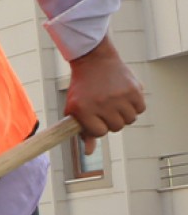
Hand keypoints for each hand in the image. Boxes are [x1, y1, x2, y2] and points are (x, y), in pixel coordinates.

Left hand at [65, 37, 143, 154]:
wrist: (93, 61)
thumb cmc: (82, 89)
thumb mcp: (75, 109)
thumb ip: (82, 131)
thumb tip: (88, 153)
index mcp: (84, 110)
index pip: (99, 133)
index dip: (98, 126)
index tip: (95, 117)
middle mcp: (102, 104)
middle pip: (115, 128)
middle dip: (111, 120)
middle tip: (105, 107)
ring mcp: (119, 96)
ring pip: (129, 120)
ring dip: (123, 114)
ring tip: (114, 102)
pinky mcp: (134, 89)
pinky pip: (140, 109)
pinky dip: (135, 106)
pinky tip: (124, 97)